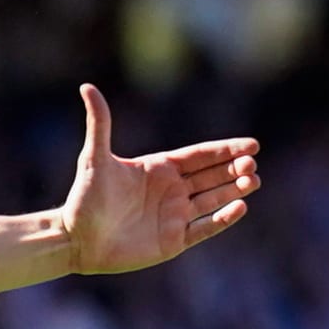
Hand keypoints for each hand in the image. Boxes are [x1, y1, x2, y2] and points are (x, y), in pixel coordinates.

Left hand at [62, 84, 260, 274]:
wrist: (75, 240)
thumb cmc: (84, 198)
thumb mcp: (94, 159)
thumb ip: (100, 124)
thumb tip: (87, 87)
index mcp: (159, 169)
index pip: (200, 156)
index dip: (226, 150)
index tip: (252, 145)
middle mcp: (171, 190)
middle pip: (212, 176)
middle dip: (235, 169)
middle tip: (251, 163)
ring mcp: (174, 215)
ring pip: (214, 199)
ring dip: (235, 190)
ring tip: (253, 181)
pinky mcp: (174, 240)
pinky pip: (205, 228)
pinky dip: (223, 219)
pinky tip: (240, 208)